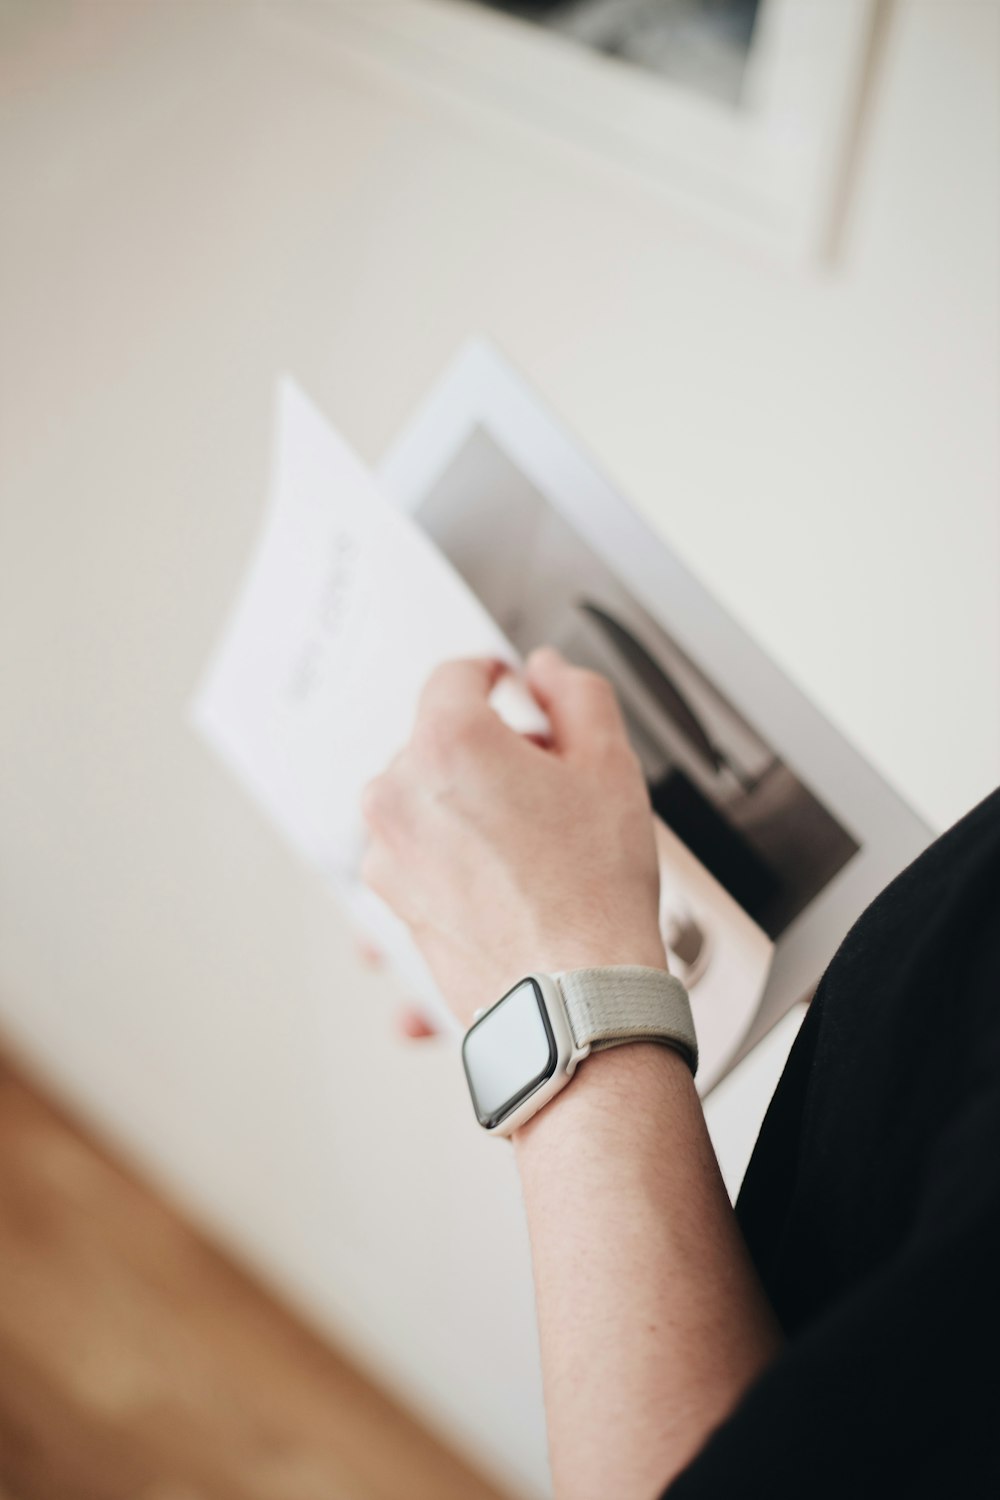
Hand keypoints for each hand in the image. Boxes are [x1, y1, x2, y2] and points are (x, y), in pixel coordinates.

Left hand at [360, 647, 666, 1029]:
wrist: (575, 997)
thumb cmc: (592, 893)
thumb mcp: (609, 765)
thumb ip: (576, 694)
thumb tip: (546, 672)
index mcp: (447, 744)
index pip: (456, 676)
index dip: (492, 673)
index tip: (508, 685)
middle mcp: (399, 793)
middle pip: (441, 740)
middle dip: (491, 748)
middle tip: (548, 778)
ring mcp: (388, 851)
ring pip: (429, 797)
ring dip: (471, 801)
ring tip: (534, 839)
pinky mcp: (392, 898)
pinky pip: (423, 851)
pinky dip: (457, 852)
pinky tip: (511, 876)